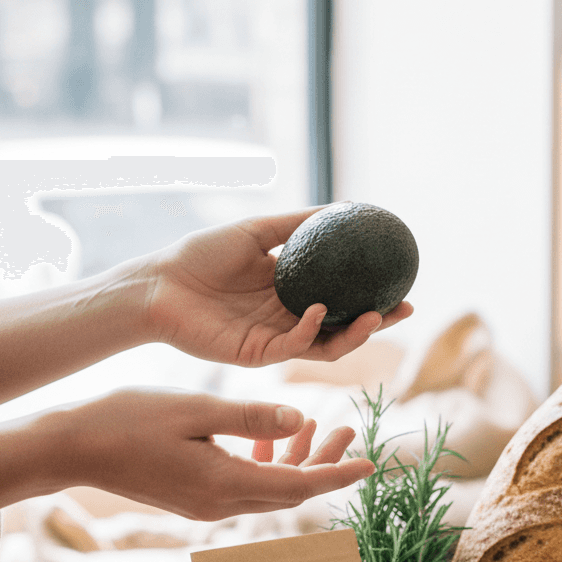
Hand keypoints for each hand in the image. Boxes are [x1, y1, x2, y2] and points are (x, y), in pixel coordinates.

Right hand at [52, 388, 374, 520]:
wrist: (72, 448)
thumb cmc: (127, 420)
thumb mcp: (196, 410)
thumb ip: (252, 416)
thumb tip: (302, 419)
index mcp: (225, 485)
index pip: (300, 486)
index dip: (338, 474)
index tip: (370, 464)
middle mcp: (220, 504)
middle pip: (291, 490)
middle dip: (324, 463)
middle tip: (350, 431)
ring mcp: (206, 504)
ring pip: (269, 486)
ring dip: (297, 459)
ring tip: (323, 424)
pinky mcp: (195, 497)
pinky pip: (245, 483)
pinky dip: (266, 460)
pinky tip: (273, 432)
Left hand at [142, 209, 413, 366]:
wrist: (157, 283)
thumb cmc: (199, 254)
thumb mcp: (256, 230)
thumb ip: (297, 224)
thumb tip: (343, 207)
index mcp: (291, 290)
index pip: (341, 297)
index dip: (372, 293)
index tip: (400, 281)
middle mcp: (289, 317)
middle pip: (343, 325)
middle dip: (378, 321)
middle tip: (405, 308)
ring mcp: (276, 338)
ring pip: (327, 344)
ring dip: (354, 333)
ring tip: (375, 316)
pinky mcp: (258, 354)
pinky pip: (294, 346)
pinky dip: (310, 330)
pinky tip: (317, 308)